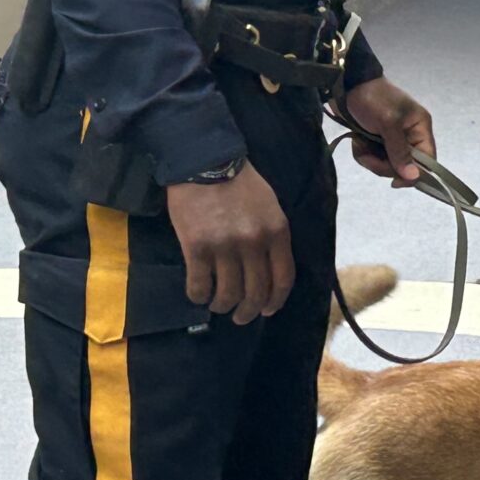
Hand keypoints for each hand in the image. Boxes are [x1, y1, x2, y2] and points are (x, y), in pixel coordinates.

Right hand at [167, 166, 292, 325]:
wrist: (205, 162)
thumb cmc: (240, 183)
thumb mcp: (270, 206)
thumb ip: (273, 235)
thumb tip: (269, 267)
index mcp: (277, 232)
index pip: (282, 279)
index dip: (275, 301)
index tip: (267, 310)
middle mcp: (254, 243)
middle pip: (256, 292)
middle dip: (248, 311)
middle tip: (241, 317)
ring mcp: (225, 247)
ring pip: (228, 293)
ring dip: (223, 305)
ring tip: (218, 305)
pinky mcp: (197, 247)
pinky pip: (200, 283)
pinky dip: (199, 295)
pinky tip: (198, 295)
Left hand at [343, 77, 436, 187]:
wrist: (348, 84)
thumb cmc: (374, 99)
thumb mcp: (388, 123)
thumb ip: (400, 151)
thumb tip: (414, 177)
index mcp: (420, 128)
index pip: (427, 160)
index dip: (414, 174)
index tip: (394, 181)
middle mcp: (410, 136)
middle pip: (405, 166)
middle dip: (384, 165)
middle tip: (367, 157)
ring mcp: (393, 139)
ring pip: (387, 164)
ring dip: (371, 159)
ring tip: (359, 145)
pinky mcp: (377, 140)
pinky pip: (374, 158)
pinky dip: (363, 153)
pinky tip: (357, 141)